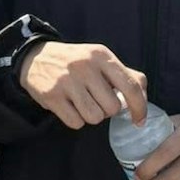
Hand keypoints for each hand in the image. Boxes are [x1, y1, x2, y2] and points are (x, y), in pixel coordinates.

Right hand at [18, 41, 147, 128]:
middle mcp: (86, 67)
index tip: (139, 120)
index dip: (139, 108)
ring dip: (91, 116)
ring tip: (82, 102)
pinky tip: (69, 106)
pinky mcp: (52, 96)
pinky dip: (75, 119)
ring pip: (95, 118)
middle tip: (96, 100)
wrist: (36, 57)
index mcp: (102, 56)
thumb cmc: (76, 62)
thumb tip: (144, 96)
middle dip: (107, 110)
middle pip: (112, 107)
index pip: (131, 87)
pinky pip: (76, 123)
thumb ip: (125, 75)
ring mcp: (68, 81)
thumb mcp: (100, 59)